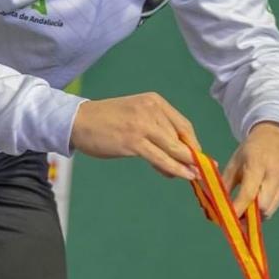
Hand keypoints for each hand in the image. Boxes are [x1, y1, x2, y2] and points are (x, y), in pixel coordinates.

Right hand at [71, 93, 199, 179]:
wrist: (77, 121)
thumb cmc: (107, 122)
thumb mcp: (136, 118)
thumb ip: (156, 135)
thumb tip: (177, 161)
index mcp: (155, 101)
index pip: (183, 124)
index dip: (194, 143)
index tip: (200, 157)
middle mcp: (151, 110)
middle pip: (180, 137)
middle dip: (192, 156)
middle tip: (200, 171)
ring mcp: (142, 125)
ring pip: (173, 147)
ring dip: (186, 164)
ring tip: (194, 176)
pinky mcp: (132, 140)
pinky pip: (159, 157)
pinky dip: (173, 168)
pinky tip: (180, 175)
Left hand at [222, 122, 278, 218]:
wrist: (277, 135)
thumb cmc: (252, 149)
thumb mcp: (235, 161)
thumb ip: (226, 183)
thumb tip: (217, 205)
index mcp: (258, 164)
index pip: (249, 194)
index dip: (237, 210)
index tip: (226, 220)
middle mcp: (275, 174)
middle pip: (263, 207)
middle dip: (248, 216)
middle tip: (235, 217)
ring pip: (270, 210)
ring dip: (256, 216)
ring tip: (244, 212)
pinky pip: (275, 205)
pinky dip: (264, 209)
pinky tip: (255, 204)